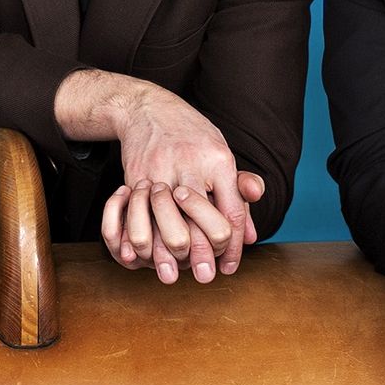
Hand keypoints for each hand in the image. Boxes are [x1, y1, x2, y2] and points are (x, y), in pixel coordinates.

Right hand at [96, 84, 262, 282]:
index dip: (233, 247)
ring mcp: (161, 170)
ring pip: (167, 222)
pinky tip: (150, 254)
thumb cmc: (192, 135)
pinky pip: (140, 215)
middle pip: (200, 221)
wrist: (148, 109)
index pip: (230, 214)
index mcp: (219, 160)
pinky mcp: (136, 176)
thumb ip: (238, 195)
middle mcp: (191, 165)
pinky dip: (145, 238)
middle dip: (204, 255)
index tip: (230, 267)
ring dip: (171, 253)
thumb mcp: (222, 156)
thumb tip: (248, 236)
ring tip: (176, 271)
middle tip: (205, 275)